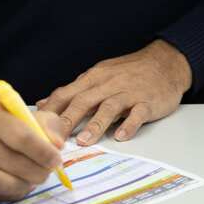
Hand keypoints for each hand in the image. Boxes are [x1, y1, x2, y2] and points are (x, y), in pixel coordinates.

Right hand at [0, 94, 66, 200]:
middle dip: (39, 172)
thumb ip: (38, 121)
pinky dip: (10, 192)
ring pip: (5, 183)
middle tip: (48, 171)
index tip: (56, 159)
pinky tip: (15, 183)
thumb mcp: (6, 107)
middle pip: (15, 163)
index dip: (44, 151)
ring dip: (27, 185)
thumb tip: (58, 144)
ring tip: (33, 178)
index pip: (21, 136)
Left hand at [38, 39, 192, 145]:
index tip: (37, 125)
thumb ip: (75, 90)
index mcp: (94, 78)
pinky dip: (129, 125)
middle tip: (54, 139)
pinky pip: (137, 113)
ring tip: (83, 141)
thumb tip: (47, 103)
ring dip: (95, 124)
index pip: (67, 92)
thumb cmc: (129, 72)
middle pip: (84, 100)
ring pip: (109, 107)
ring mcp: (129, 93)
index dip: (52, 109)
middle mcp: (109, 84)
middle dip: (67, 120)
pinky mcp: (148, 102)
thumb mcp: (99, 75)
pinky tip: (120, 136)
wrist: (166, 63)